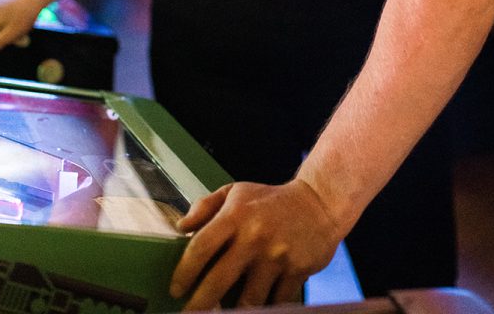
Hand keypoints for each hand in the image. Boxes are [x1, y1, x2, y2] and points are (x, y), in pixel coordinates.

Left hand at [169, 178, 340, 309]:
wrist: (318, 202)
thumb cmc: (270, 200)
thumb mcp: (236, 191)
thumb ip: (205, 206)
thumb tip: (181, 227)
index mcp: (235, 215)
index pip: (200, 247)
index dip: (184, 272)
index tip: (176, 289)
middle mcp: (254, 236)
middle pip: (218, 281)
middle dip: (199, 305)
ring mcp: (277, 256)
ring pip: (247, 300)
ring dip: (233, 312)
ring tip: (223, 313)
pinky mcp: (296, 271)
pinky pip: (274, 302)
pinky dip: (264, 308)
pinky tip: (255, 307)